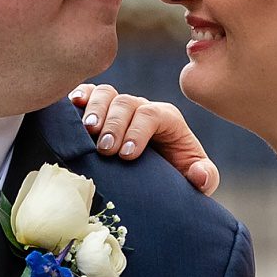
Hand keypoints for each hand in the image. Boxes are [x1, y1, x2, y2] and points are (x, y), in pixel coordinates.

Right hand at [69, 82, 217, 193]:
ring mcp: (117, 108)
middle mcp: (140, 109)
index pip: (151, 115)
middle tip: (104, 150)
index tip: (127, 156)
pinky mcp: (97, 110)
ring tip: (87, 132)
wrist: (150, 183)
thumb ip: (205, 177)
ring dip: (94, 111)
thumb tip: (199, 174)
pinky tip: (71, 107)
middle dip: (114, 125)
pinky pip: (87, 93)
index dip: (138, 131)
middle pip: (126, 102)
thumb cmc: (171, 179)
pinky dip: (78, 96)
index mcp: (166, 120)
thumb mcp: (194, 181)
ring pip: (105, 94)